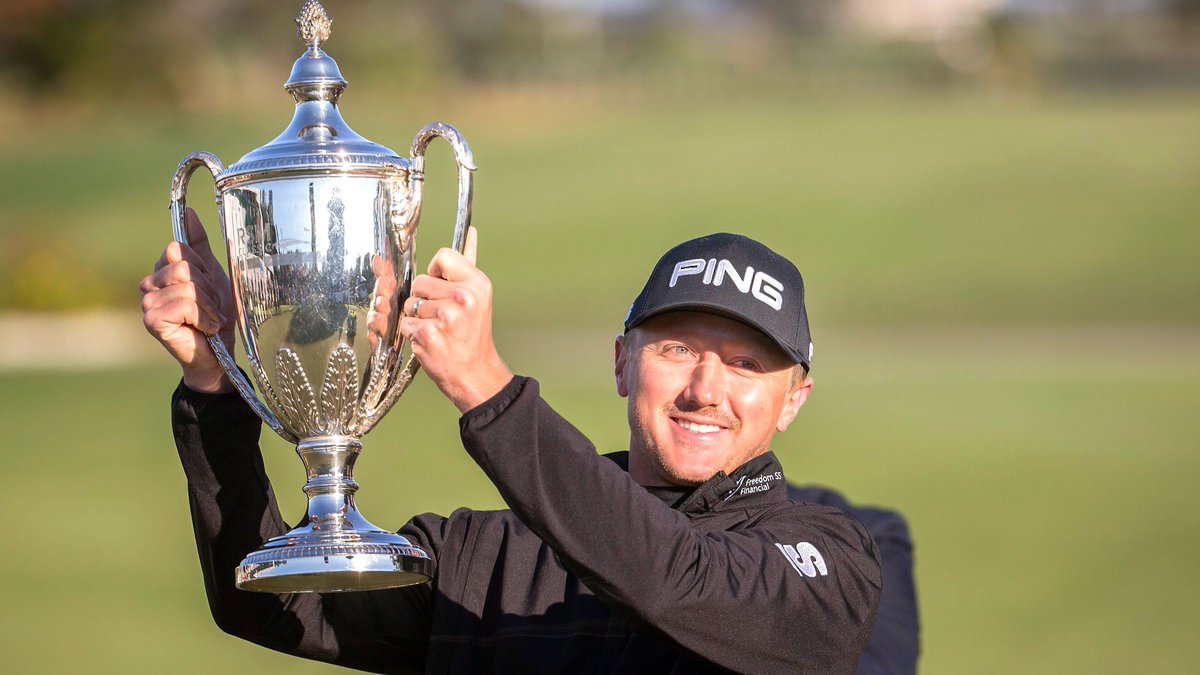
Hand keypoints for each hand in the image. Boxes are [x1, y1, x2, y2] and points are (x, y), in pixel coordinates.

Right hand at [140, 208, 235, 392]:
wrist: (219, 354)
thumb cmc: (215, 316)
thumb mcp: (213, 275)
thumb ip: (199, 246)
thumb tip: (188, 212)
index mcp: (161, 271)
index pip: (179, 248)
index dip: (202, 269)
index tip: (208, 289)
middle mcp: (148, 284)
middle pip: (184, 267)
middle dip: (207, 288)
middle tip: (210, 307)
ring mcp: (147, 303)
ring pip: (187, 286)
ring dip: (208, 305)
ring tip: (208, 319)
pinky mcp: (151, 320)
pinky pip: (184, 304)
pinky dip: (203, 317)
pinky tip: (204, 329)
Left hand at [398, 227, 512, 412]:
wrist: (475, 374)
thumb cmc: (472, 335)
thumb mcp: (478, 297)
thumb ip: (467, 265)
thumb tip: (470, 232)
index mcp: (477, 284)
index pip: (443, 256)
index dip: (437, 272)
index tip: (443, 288)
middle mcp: (463, 298)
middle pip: (420, 281)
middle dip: (424, 298)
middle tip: (443, 317)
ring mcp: (445, 316)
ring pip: (410, 303)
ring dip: (418, 318)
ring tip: (439, 331)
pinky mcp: (427, 334)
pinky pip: (405, 323)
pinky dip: (413, 334)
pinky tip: (431, 342)